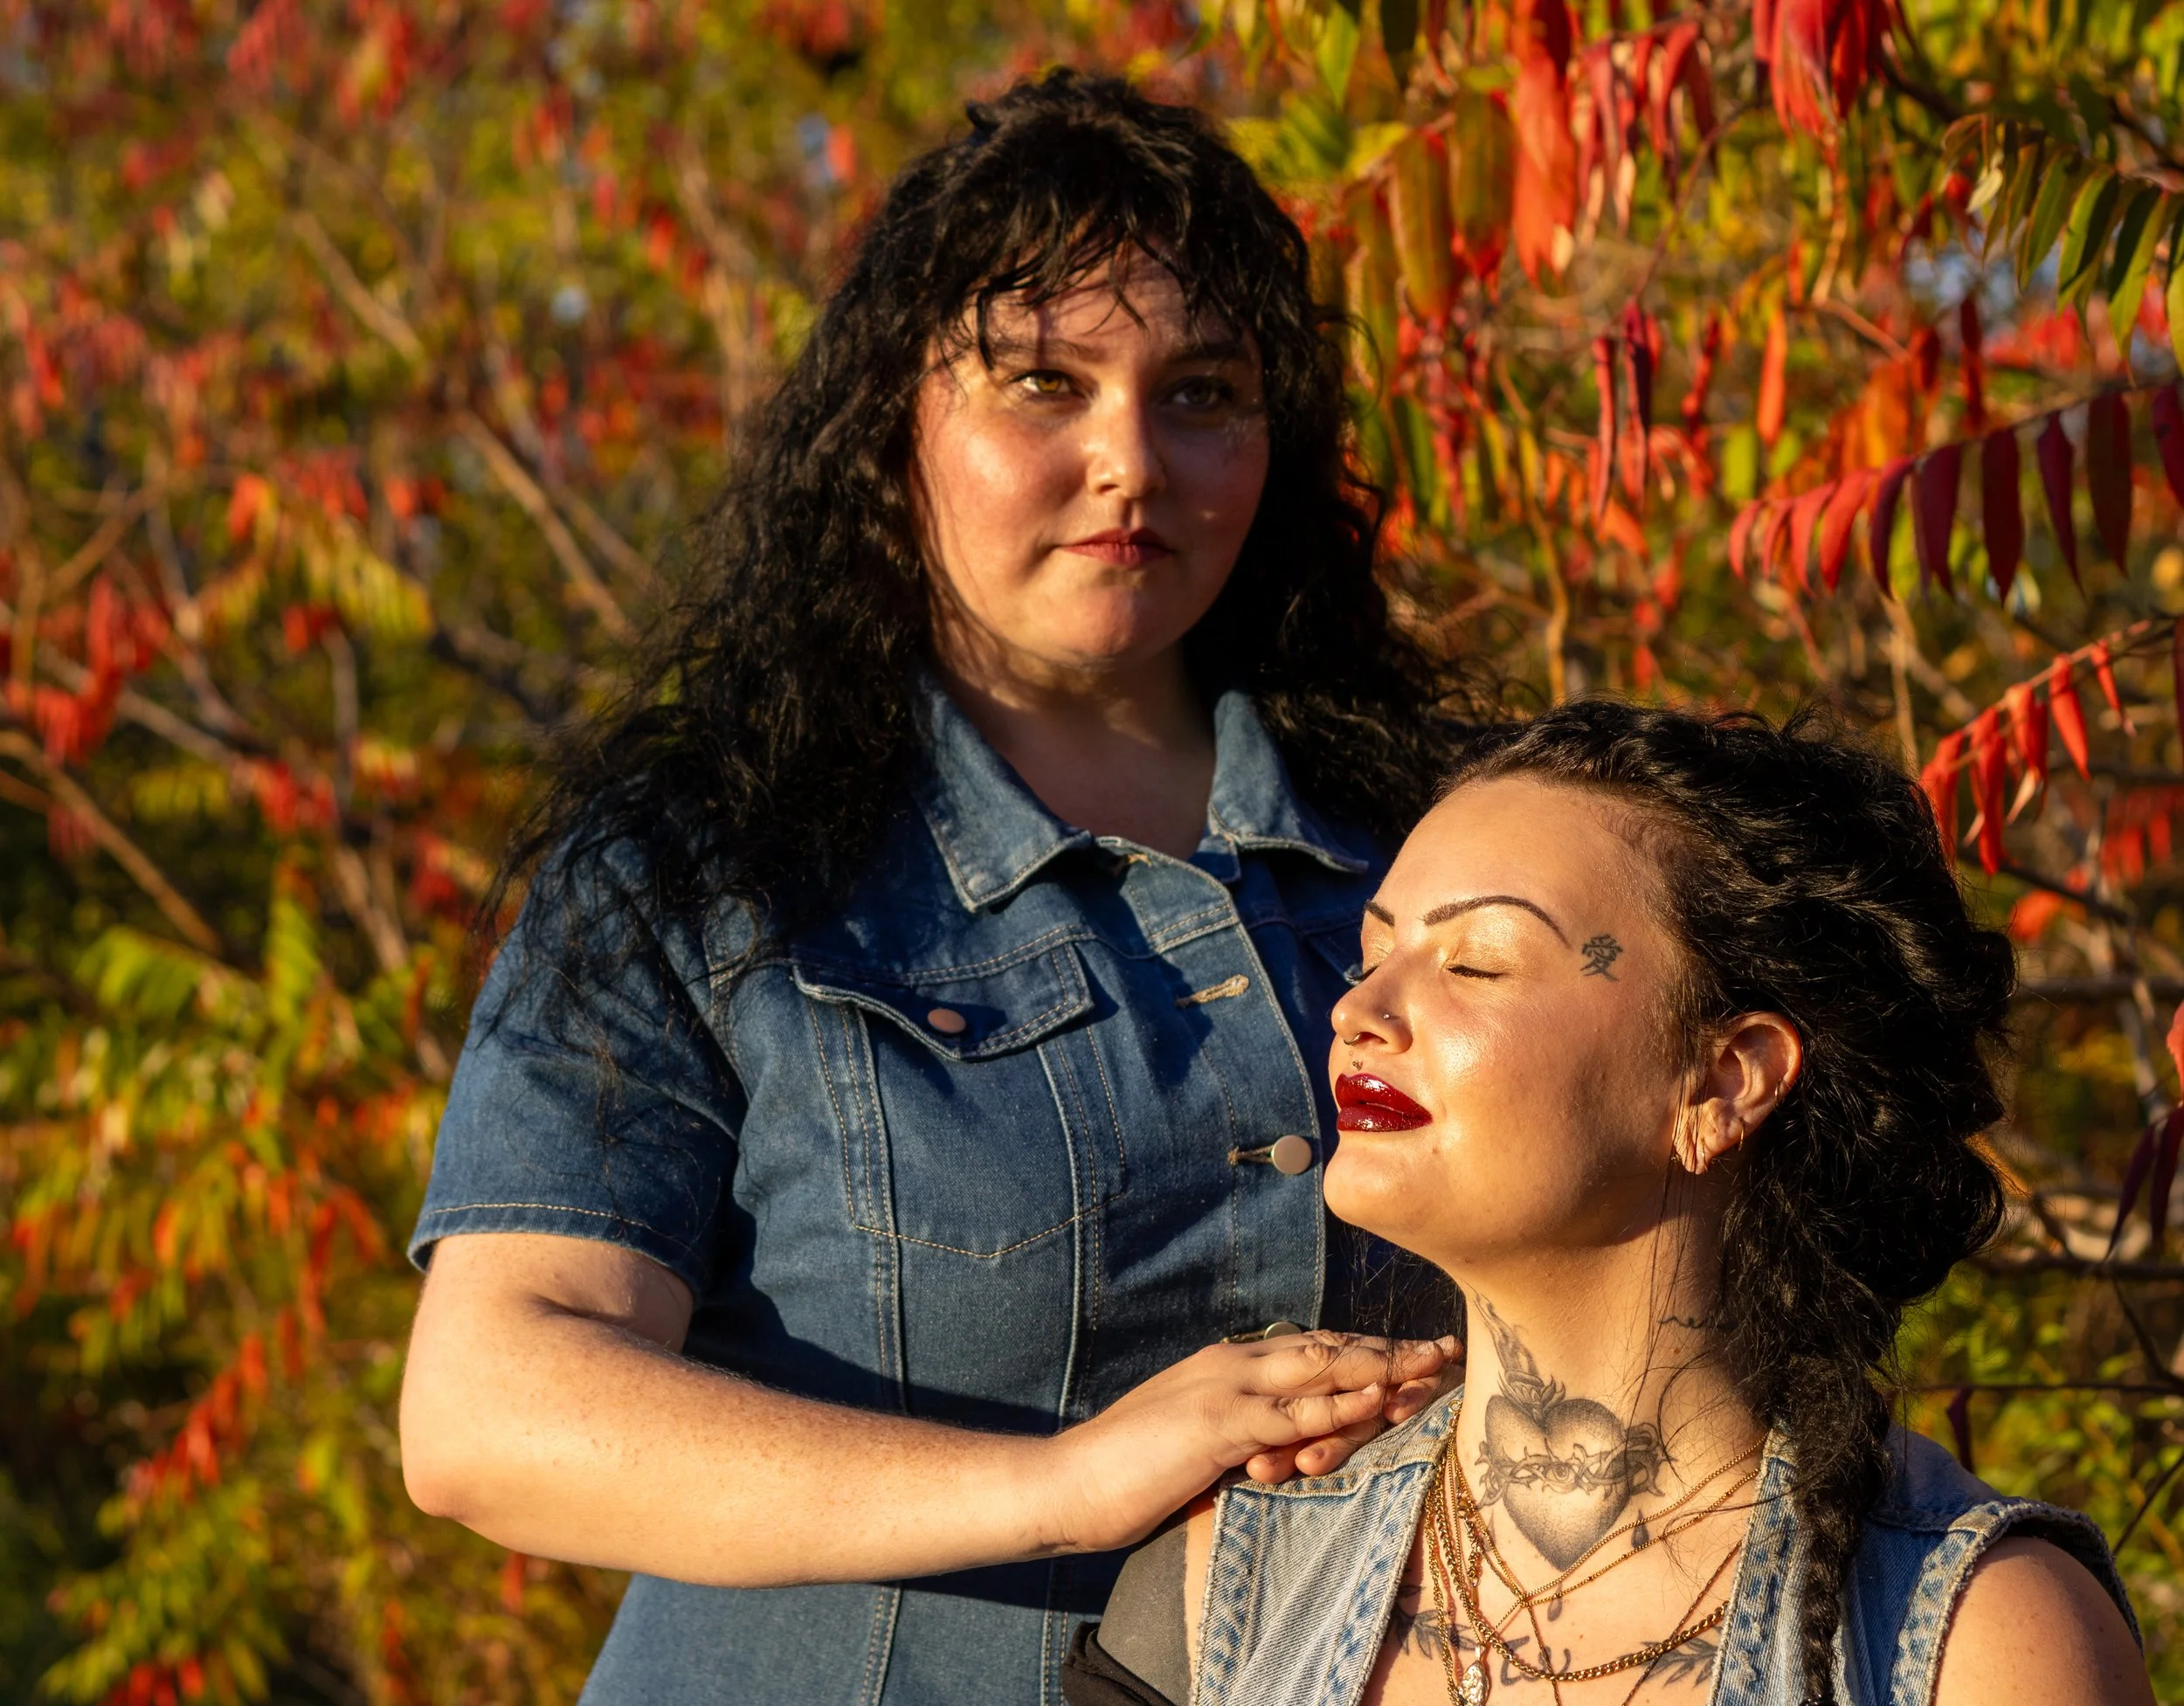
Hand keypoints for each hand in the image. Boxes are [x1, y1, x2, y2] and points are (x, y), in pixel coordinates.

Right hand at [1032, 1332, 1456, 1556]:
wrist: (1066, 1482)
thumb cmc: (1125, 1469)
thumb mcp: (1192, 1437)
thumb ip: (1236, 1427)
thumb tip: (1275, 1439)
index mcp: (1225, 1365)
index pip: (1307, 1348)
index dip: (1361, 1347)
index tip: (1408, 1351)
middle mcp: (1232, 1364)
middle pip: (1325, 1347)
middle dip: (1387, 1347)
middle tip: (1442, 1347)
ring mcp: (1225, 1391)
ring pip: (1318, 1369)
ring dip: (1379, 1365)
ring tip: (1429, 1364)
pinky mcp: (1218, 1426)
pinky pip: (1291, 1413)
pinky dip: (1337, 1403)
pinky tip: (1375, 1397)